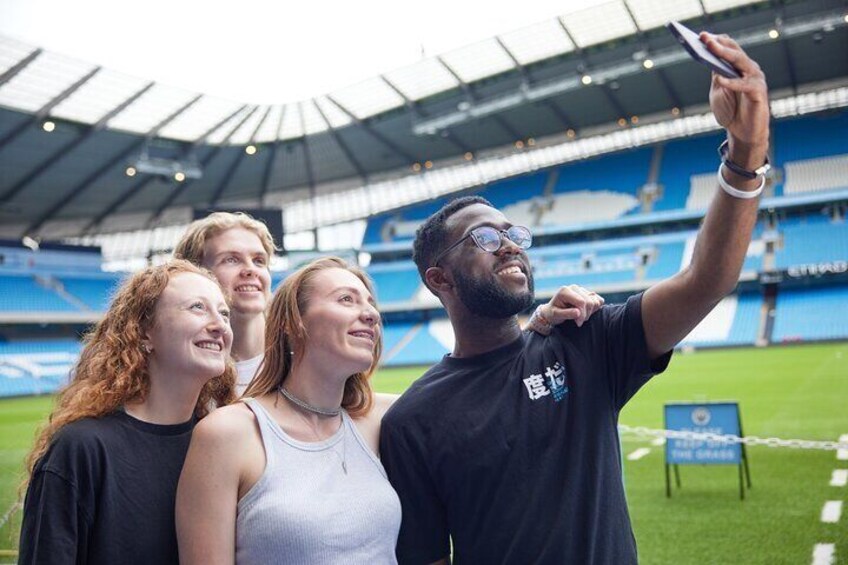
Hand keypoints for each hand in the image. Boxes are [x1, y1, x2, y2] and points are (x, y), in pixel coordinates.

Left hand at [528, 285, 603, 336]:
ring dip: (590, 312)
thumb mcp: (555, 315)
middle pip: (590, 302)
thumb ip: (566, 314)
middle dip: (586, 314)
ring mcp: (582, 290)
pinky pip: (599, 301)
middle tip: (578, 322)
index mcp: (565, 291)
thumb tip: (578, 313)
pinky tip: (585, 312)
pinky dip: (595, 308)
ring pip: (595, 301)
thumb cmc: (553, 314)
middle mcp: (574, 287)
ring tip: (580, 317)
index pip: (581, 302)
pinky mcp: (588, 294)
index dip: (582, 314)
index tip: (578, 323)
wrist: (552, 312)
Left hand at [701, 32, 769, 166]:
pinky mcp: (758, 93)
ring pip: (741, 63)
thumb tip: (710, 59)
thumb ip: (716, 75)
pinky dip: (732, 82)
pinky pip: (745, 85)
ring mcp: (756, 80)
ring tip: (711, 49)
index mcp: (739, 68)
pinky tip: (720, 79)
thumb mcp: (718, 90)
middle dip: (718, 44)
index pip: (729, 49)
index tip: (702, 35)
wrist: (742, 133)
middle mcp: (749, 70)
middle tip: (705, 37)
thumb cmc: (730, 110)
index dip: (716, 41)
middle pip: (734, 53)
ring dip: (725, 55)